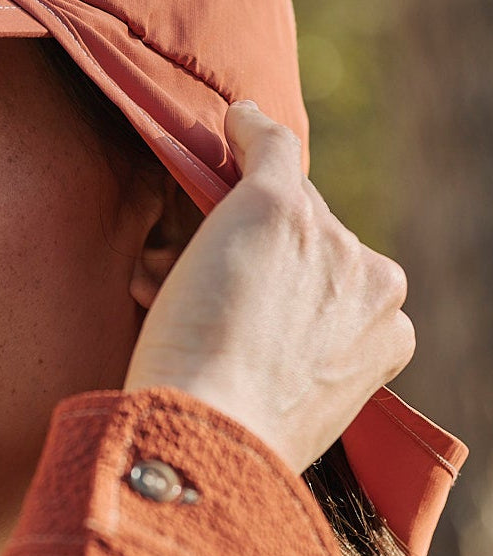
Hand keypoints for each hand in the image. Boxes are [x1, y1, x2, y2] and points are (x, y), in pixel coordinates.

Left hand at [123, 103, 414, 472]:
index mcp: (389, 334)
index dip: (288, 288)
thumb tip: (259, 329)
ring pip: (278, 207)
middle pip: (310, 239)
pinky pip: (270, 146)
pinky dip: (248, 130)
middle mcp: (374, 280)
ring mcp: (328, 240)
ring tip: (166, 284)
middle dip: (257, 259)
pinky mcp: (278, 207)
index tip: (248, 308)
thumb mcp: (294, 401)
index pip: (336, 282)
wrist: (212, 432)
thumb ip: (298, 357)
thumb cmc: (236, 433)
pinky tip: (231, 122)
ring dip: (227, 233)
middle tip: (196, 302)